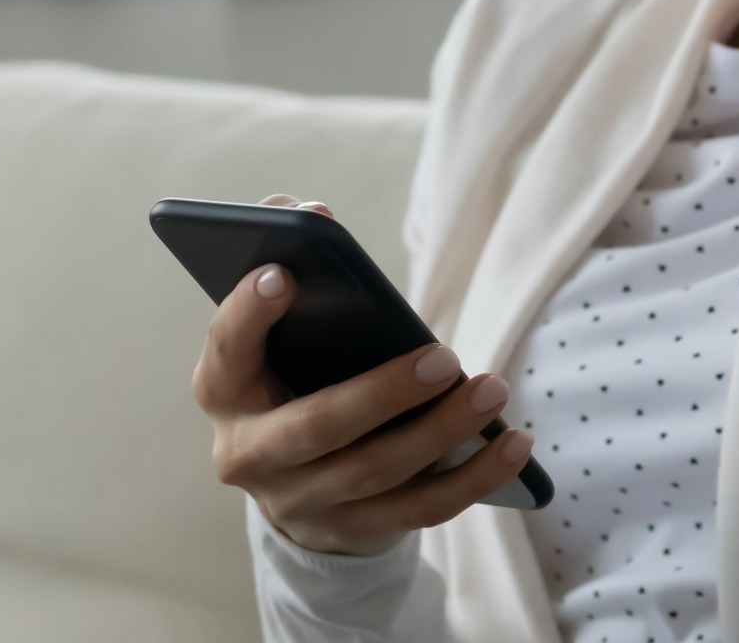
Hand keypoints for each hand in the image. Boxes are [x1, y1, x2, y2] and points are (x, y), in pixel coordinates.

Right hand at [191, 195, 533, 555]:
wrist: (297, 483)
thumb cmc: (295, 373)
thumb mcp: (280, 330)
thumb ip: (287, 258)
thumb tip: (306, 209)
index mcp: (223, 391)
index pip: (226, 351)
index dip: (248, 314)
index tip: (284, 271)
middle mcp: (249, 455)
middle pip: (315, 428)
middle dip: (381, 394)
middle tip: (444, 356)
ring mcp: (300, 502)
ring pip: (375, 472)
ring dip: (441, 432)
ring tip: (492, 388)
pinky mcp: (354, 530)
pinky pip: (420, 510)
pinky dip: (472, 477)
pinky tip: (514, 444)